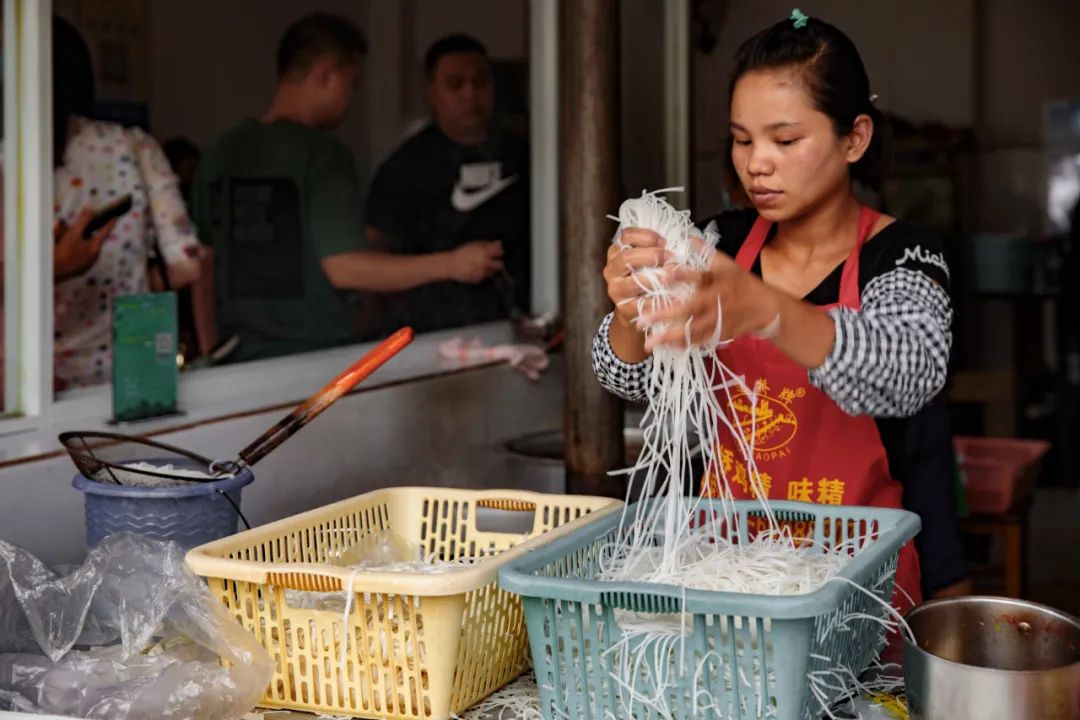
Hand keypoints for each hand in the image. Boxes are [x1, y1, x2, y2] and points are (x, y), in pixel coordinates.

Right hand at [54, 208, 114, 280]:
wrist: (51, 273)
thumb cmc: (61, 253)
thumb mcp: (73, 233)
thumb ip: (83, 221)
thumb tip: (91, 208)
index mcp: (95, 247)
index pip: (105, 232)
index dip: (109, 223)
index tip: (114, 217)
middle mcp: (94, 257)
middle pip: (93, 240)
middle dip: (88, 232)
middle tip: (81, 227)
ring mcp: (87, 264)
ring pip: (86, 248)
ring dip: (80, 241)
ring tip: (68, 239)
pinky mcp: (80, 269)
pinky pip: (81, 256)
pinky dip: (76, 250)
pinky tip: (66, 250)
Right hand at [447, 240, 503, 282]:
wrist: (451, 265)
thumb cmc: (462, 253)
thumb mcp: (475, 244)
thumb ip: (488, 244)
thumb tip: (499, 243)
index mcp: (485, 252)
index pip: (500, 252)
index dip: (498, 252)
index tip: (496, 252)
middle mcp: (486, 263)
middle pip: (501, 264)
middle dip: (497, 262)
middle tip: (492, 260)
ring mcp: (483, 272)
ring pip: (494, 272)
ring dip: (491, 269)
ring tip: (483, 265)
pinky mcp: (480, 279)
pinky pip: (486, 277)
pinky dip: (484, 274)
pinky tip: (477, 270)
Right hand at [603, 228, 669, 329]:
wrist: (635, 308)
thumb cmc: (644, 277)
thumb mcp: (646, 258)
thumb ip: (655, 247)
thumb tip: (681, 240)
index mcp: (616, 252)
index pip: (626, 236)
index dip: (647, 236)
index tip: (664, 242)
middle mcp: (612, 269)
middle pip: (627, 257)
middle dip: (653, 255)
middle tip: (671, 258)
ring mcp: (616, 289)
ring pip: (633, 281)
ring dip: (656, 278)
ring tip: (673, 275)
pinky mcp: (624, 308)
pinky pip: (643, 303)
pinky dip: (661, 299)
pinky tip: (675, 296)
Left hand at [641, 249, 777, 349]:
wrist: (764, 307)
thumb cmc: (741, 282)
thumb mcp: (728, 264)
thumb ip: (706, 252)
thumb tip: (688, 236)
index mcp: (719, 281)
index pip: (700, 276)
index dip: (684, 275)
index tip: (664, 274)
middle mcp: (717, 301)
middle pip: (690, 309)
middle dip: (664, 315)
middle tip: (641, 320)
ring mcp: (718, 320)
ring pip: (692, 330)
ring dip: (669, 337)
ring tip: (648, 342)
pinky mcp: (720, 334)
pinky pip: (699, 341)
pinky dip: (683, 345)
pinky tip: (666, 347)